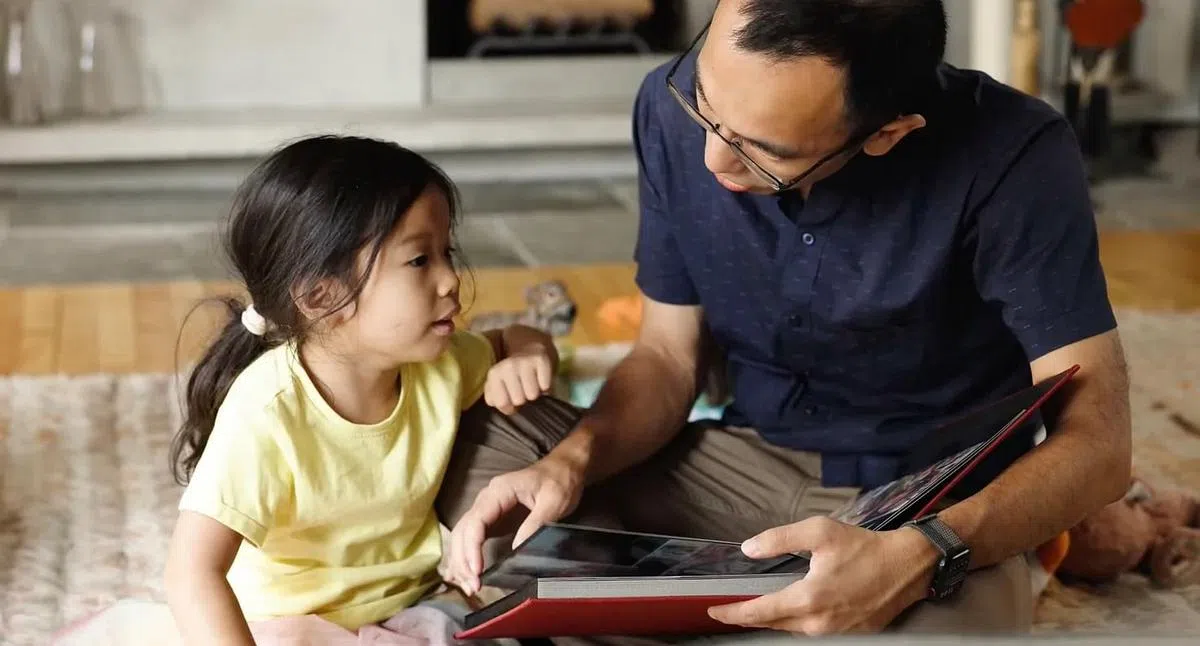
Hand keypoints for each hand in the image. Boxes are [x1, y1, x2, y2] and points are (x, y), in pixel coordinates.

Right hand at [444, 455, 584, 596]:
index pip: (476, 521)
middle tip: (473, 586)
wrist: (565, 467)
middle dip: (463, 560)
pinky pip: (472, 537)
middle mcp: (487, 498)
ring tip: (468, 586)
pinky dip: (466, 556)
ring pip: (463, 535)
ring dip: (461, 561)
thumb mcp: (554, 501)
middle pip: (464, 530)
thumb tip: (516, 549)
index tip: (477, 571)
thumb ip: (535, 523)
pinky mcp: (492, 519)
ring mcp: (487, 509)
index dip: (472, 548)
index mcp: (499, 491)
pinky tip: (463, 574)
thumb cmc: (560, 480)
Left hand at [484, 346, 553, 414]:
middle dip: (523, 399)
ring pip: (532, 395)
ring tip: (532, 384)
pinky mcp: (541, 360)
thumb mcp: (498, 384)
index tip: (511, 399)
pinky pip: (546, 386)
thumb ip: (494, 398)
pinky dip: (546, 387)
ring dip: (534, 393)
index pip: (502, 403)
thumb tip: (503, 406)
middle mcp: (508, 366)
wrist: (529, 346)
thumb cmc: (513, 373)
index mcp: (494, 374)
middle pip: (518, 400)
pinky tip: (541, 379)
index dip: (509, 407)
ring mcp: (525, 362)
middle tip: (523, 389)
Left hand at [708, 517, 939, 634]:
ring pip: (793, 631)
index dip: (732, 613)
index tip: (714, 611)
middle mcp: (819, 623)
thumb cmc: (865, 547)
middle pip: (773, 626)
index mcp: (808, 599)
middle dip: (749, 618)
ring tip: (757, 609)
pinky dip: (798, 623)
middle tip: (730, 610)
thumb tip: (748, 549)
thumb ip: (779, 540)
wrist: (908, 566)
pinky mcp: (852, 636)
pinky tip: (793, 611)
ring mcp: (837, 633)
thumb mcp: (819, 532)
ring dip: (774, 621)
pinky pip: (814, 633)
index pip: (759, 612)